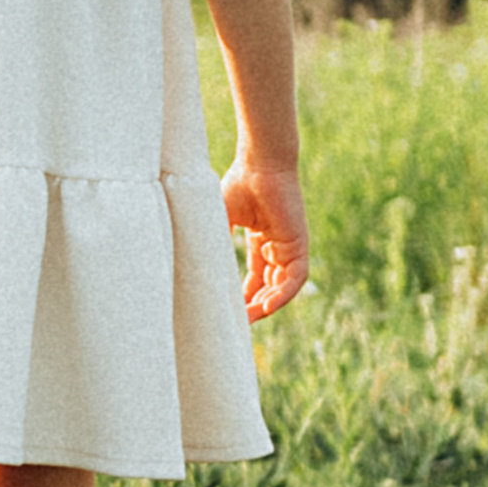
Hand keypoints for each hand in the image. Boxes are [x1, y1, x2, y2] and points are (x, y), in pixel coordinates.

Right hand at [222, 151, 308, 319]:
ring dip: (267, 305)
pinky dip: (283, 295)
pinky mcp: (299, 244)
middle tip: (236, 323)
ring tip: (248, 319)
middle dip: (253, 307)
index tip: (228, 313)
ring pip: (282, 287)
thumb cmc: (238, 183)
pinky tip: (267, 307)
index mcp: (259, 239)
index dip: (243, 297)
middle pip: (268, 287)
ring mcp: (289, 246)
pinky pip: (295, 278)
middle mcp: (276, 246)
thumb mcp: (218, 220)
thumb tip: (189, 267)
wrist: (259, 163)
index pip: (255, 278)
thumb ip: (212, 243)